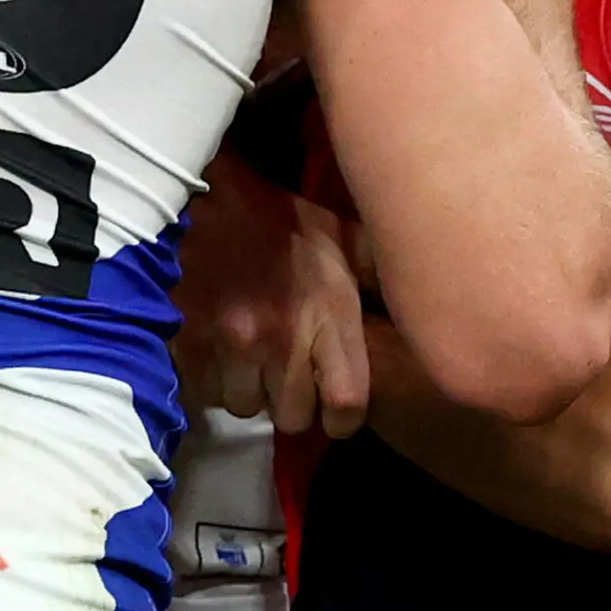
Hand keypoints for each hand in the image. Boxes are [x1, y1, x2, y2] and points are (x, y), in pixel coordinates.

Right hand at [173, 158, 369, 437]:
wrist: (201, 194)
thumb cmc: (277, 220)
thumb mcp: (338, 236)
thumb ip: (376, 273)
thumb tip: (422, 298)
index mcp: (328, 312)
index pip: (346, 403)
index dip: (343, 416)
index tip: (336, 407)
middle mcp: (282, 337)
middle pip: (293, 416)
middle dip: (293, 402)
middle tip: (288, 375)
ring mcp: (232, 345)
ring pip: (246, 406)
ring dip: (250, 391)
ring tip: (250, 360)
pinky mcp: (188, 345)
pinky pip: (205, 392)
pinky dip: (212, 380)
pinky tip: (218, 352)